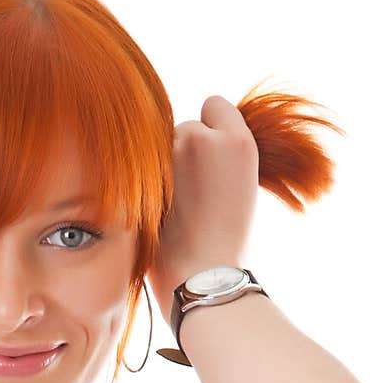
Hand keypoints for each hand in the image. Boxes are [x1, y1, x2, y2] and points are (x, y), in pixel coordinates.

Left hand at [145, 95, 258, 322]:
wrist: (205, 277)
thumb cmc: (228, 241)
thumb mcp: (241, 184)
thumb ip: (220, 153)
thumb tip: (195, 137)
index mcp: (237, 141)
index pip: (214, 105)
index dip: (213, 130)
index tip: (212, 158)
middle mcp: (201, 137)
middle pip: (186, 127)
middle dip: (187, 151)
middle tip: (195, 192)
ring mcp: (168, 156)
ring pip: (162, 145)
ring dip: (165, 166)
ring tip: (177, 207)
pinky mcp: (143, 176)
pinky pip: (141, 165)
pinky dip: (146, 181)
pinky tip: (160, 210)